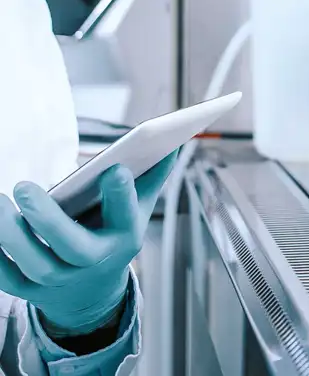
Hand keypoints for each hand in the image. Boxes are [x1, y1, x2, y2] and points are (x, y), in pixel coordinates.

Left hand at [0, 152, 177, 338]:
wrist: (93, 290)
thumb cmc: (115, 232)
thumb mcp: (139, 207)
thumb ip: (152, 173)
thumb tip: (171, 140)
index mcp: (126, 236)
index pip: (126, 216)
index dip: (122, 195)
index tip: (114, 170)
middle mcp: (95, 261)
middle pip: (72, 247)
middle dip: (47, 220)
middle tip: (24, 188)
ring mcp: (62, 280)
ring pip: (34, 264)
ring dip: (12, 235)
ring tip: (0, 202)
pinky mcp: (32, 290)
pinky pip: (8, 278)